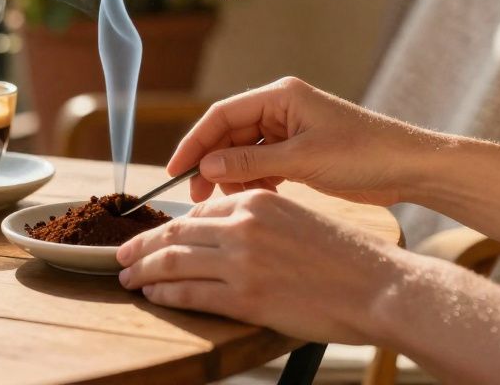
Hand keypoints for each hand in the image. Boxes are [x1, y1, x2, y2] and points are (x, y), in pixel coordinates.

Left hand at [116, 190, 400, 343]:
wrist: (378, 287)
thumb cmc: (346, 259)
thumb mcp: (299, 219)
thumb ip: (260, 221)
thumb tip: (227, 232)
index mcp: (258, 202)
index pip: (198, 212)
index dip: (169, 226)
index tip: (154, 236)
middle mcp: (244, 226)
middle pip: (176, 233)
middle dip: (142, 245)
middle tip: (121, 255)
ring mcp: (242, 262)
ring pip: (172, 261)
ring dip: (142, 270)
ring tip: (127, 278)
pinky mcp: (246, 297)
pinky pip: (188, 292)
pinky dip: (163, 293)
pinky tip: (152, 295)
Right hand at [169, 76, 438, 204]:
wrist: (410, 168)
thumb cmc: (364, 154)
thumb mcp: (303, 160)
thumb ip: (251, 163)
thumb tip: (207, 165)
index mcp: (281, 96)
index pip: (222, 115)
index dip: (195, 141)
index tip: (176, 169)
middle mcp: (282, 108)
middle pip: (230, 134)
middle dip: (211, 162)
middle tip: (196, 195)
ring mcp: (292, 130)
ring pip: (245, 152)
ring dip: (233, 175)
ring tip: (226, 201)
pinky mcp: (302, 152)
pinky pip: (264, 164)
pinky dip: (255, 181)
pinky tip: (255, 198)